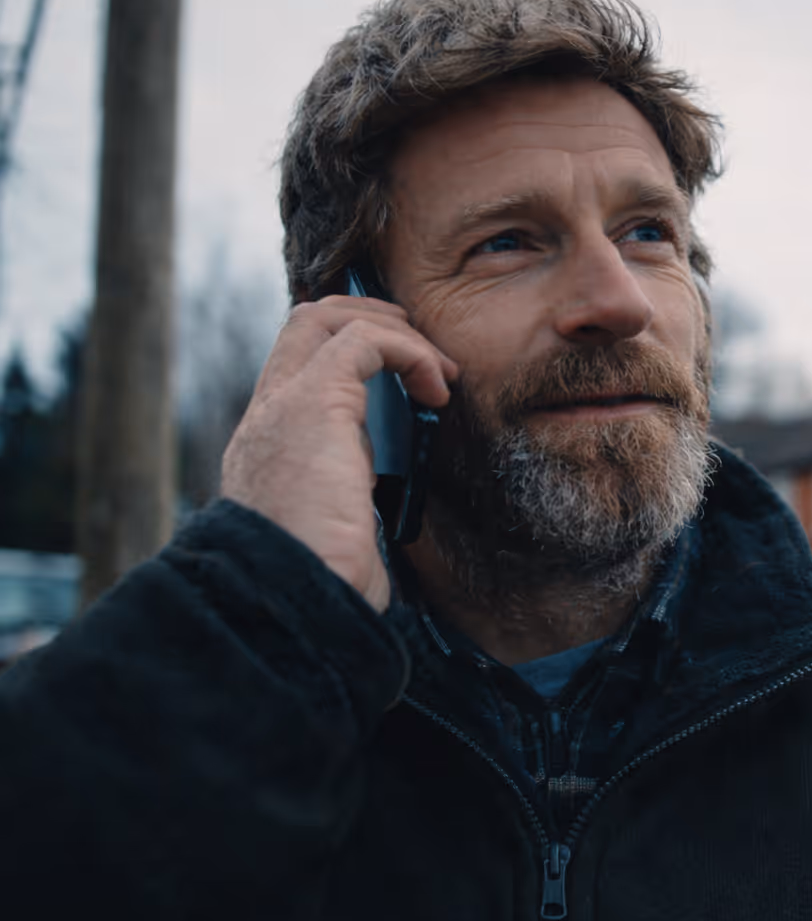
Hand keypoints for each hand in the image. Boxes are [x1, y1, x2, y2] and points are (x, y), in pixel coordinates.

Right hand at [221, 295, 457, 611]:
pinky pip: (363, 342)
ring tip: (436, 368)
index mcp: (269, 448)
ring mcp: (282, 406)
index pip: (296, 369)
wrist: (290, 603)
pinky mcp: (313, 403)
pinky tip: (436, 391)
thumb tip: (378, 499)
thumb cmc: (323, 585)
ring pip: (325, 318)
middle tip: (422, 351)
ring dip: (390, 329)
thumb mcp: (337, 532)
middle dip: (368, 321)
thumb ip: (350, 499)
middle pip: (304, 326)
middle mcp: (266, 418)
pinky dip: (408, 352)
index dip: (348, 352)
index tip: (403, 377)